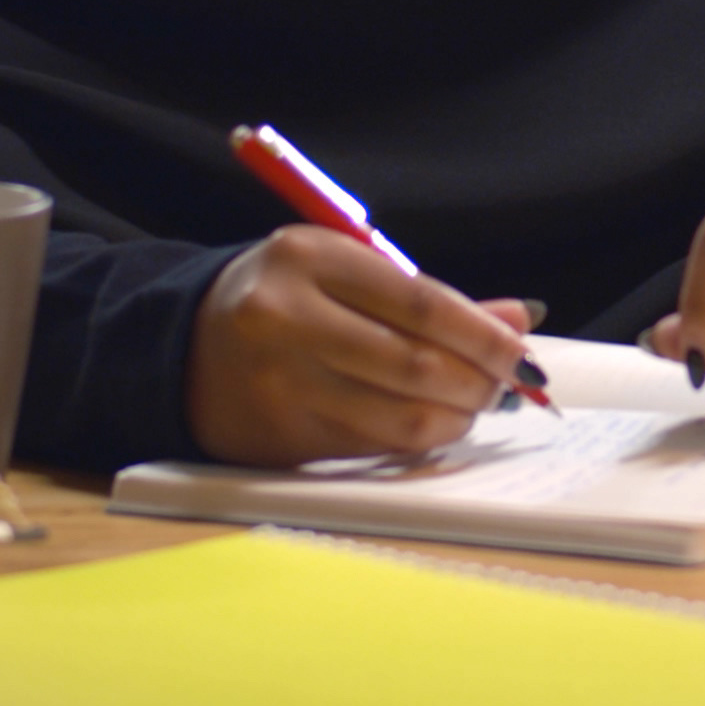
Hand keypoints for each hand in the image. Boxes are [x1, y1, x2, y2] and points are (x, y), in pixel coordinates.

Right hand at [187, 227, 536, 466]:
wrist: (184, 346)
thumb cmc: (287, 299)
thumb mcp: (348, 272)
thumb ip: (430, 297)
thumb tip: (520, 321)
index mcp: (307, 258)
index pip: (420, 302)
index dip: (482, 334)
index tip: (520, 350)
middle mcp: (285, 319)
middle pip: (414, 365)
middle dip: (478, 382)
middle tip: (507, 386)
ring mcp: (279, 384)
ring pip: (400, 418)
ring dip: (455, 418)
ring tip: (473, 406)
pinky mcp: (280, 438)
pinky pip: (372, 447)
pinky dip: (416, 440)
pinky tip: (431, 424)